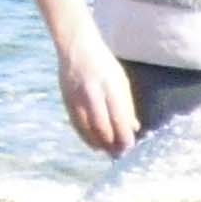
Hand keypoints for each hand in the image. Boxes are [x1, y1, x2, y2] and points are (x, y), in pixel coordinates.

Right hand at [56, 36, 138, 157]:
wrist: (77, 47)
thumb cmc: (104, 65)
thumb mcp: (121, 81)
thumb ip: (127, 105)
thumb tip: (134, 128)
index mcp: (110, 87)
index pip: (119, 118)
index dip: (124, 136)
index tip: (130, 147)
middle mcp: (92, 93)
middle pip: (102, 127)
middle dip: (112, 144)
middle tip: (119, 154)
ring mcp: (77, 98)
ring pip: (88, 129)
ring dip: (99, 144)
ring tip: (108, 152)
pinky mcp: (66, 100)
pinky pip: (76, 125)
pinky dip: (86, 137)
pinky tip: (94, 144)